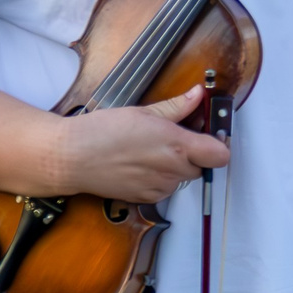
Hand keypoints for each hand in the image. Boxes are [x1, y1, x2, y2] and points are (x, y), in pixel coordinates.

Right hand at [50, 84, 229, 202]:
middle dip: (194, 153)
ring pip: (182, 177)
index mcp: (177, 146)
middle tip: (173, 137)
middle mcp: (172, 170)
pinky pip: (165, 188)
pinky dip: (159, 177)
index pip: (221, 155)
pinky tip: (139, 163)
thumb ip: (177, 107)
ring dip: (175, 165)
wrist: (72, 158)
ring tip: (149, 149)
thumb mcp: (143, 111)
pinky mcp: (147, 198)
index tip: (210, 134)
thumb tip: (198, 94)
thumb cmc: (102, 132)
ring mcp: (160, 187)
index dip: (218, 144)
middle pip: (202, 166)